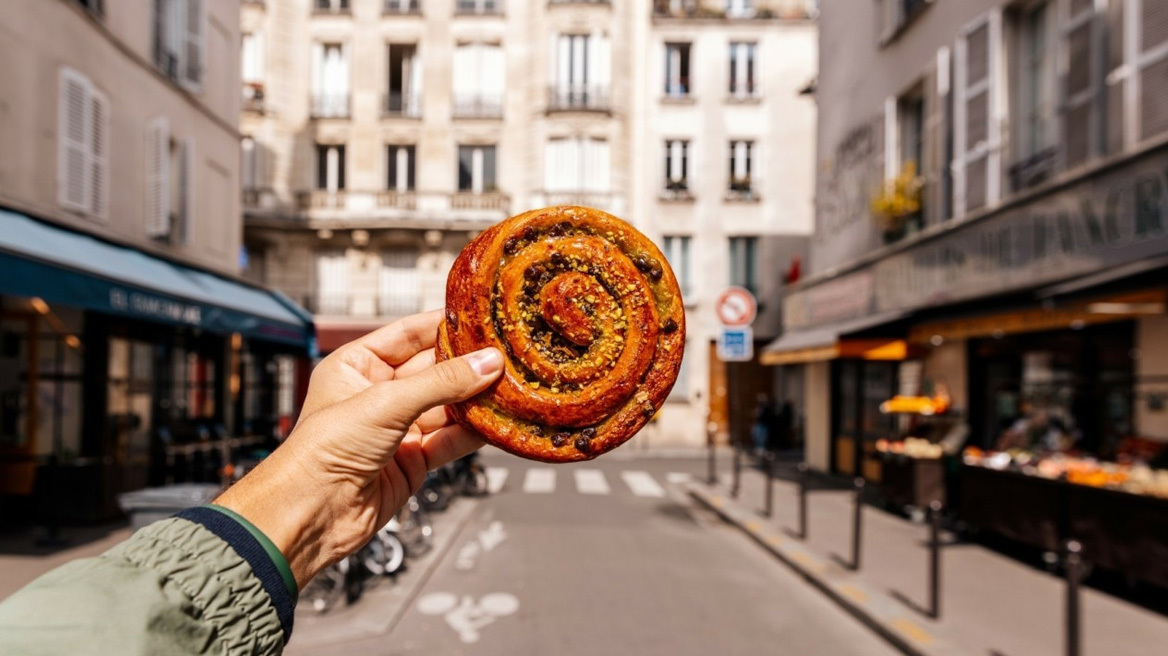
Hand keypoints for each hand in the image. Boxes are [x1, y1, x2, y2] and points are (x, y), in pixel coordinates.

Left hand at [215, 310, 502, 587]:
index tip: (481, 318)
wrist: (310, 515)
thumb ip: (441, 382)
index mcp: (356, 366)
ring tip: (510, 385)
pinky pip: (449, 439)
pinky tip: (495, 421)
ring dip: (476, 399)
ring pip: (446, 406)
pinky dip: (472, 432)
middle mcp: (377, 394)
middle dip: (468, 364)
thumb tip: (486, 364)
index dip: (444, 325)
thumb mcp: (385, 403)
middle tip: (505, 353)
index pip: (408, 334)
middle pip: (433, 370)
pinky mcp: (412, 461)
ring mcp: (396, 429)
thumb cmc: (322, 452)